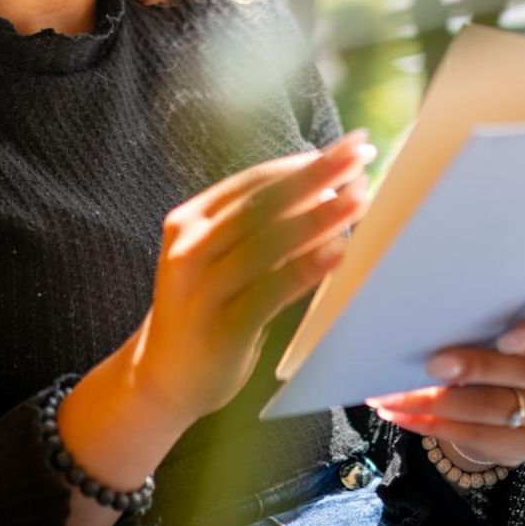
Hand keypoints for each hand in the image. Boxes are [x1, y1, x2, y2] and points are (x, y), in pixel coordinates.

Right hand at [129, 129, 376, 425]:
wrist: (164, 377)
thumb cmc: (207, 309)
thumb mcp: (218, 258)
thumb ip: (256, 228)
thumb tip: (327, 190)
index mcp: (189, 221)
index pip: (251, 183)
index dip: (300, 163)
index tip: (345, 148)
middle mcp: (189, 248)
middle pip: (261, 205)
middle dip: (314, 177)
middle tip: (360, 155)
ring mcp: (201, 289)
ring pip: (267, 244)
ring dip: (318, 218)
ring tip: (359, 200)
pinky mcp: (220, 328)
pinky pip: (270, 292)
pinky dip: (306, 269)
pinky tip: (338, 253)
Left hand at [361, 301, 524, 467]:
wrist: (491, 399)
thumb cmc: (480, 343)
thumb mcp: (483, 326)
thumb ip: (470, 318)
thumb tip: (417, 312)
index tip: (507, 338)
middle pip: (523, 371)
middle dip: (474, 368)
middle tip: (431, 364)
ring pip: (496, 408)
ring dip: (439, 402)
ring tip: (395, 397)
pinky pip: (478, 436)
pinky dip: (433, 426)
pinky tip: (401, 416)